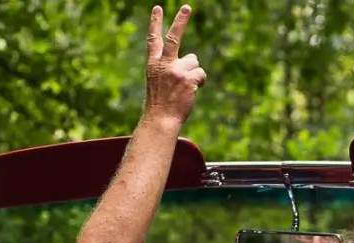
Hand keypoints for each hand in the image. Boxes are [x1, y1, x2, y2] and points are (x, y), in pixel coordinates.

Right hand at [144, 4, 204, 125]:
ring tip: (184, 88)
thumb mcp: (158, 82)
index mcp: (153, 64)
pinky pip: (201, 74)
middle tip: (187, 7)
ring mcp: (176, 71)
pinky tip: (191, 92)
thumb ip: (170, 67)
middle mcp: (164, 64)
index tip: (157, 8)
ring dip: (193, 73)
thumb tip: (192, 61)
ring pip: (194, 61)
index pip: (153, 40)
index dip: (155, 23)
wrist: (161, 120)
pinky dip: (199, 83)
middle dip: (181, 21)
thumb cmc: (160, 104)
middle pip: (174, 38)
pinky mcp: (188, 78)